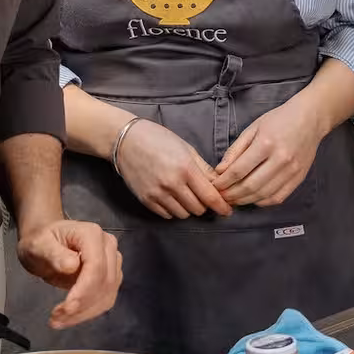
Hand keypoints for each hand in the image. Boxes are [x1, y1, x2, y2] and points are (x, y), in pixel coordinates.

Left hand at [16, 219, 121, 330]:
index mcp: (91, 234)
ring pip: (107, 295)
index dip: (83, 290)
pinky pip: (105, 300)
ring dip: (85, 313)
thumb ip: (54, 253)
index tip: (66, 308)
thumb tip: (71, 265)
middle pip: (104, 282)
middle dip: (82, 305)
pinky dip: (88, 313)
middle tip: (56, 318)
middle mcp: (107, 246)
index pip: (96, 266)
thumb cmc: (41, 241)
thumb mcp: (39, 245)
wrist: (45, 243)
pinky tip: (69, 318)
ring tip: (59, 320)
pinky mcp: (110, 277)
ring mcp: (112, 261)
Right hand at [116, 119, 230, 219]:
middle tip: (202, 196)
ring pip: (183, 214)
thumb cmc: (158, 139)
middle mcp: (172, 184)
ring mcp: (157, 194)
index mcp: (185, 168)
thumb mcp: (186, 148)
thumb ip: (204, 168)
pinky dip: (173, 210)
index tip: (227, 211)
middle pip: (198, 208)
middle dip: (204, 204)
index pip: (209, 196)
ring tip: (185, 195)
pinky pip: (167, 215)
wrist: (126, 140)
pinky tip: (172, 198)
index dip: (221, 206)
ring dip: (189, 208)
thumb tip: (219, 184)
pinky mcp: (146, 200)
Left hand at [213, 102, 324, 207]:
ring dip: (245, 201)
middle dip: (232, 195)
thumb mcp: (253, 128)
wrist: (310, 118)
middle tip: (221, 196)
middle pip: (250, 186)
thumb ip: (235, 150)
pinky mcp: (299, 178)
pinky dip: (263, 202)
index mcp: (266, 143)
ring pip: (263, 195)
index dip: (223, 182)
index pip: (239, 170)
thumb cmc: (279, 119)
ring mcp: (292, 171)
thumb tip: (220, 170)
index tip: (215, 186)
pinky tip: (253, 199)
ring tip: (233, 199)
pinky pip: (278, 197)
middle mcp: (280, 159)